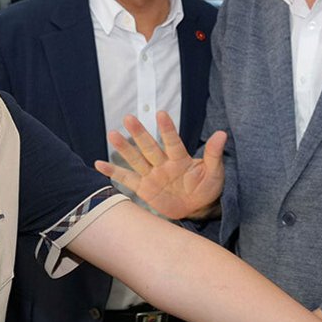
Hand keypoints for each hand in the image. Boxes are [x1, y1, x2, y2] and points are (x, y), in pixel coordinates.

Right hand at [95, 111, 225, 220]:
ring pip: (136, 159)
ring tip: (112, 134)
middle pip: (149, 147)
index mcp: (181, 158)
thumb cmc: (207, 187)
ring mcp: (152, 175)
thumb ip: (214, 154)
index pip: (173, 141)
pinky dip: (113, 172)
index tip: (161, 113)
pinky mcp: (144, 188)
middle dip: (140, 134)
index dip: (167, 128)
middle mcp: (163, 163)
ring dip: (124, 148)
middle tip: (129, 118)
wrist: (197, 208)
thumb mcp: (215, 172)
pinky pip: (126, 179)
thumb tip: (223, 133)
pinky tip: (99, 164)